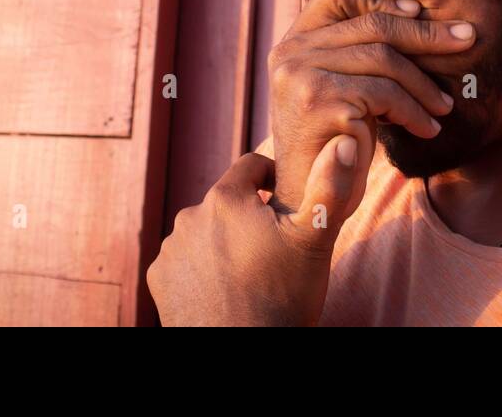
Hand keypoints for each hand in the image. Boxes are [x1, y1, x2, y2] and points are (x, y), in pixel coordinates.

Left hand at [147, 135, 363, 325]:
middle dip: (249, 216)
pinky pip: (185, 260)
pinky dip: (202, 268)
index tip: (287, 208)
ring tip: (249, 273)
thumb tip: (342, 143)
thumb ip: (329, 188)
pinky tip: (224, 288)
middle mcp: (189, 216)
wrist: (243, 357)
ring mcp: (170, 250)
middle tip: (273, 249)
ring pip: (205, 231)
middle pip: (228, 201)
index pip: (252, 165)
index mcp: (226, 198)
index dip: (275, 181)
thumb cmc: (281, 300)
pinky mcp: (158, 279)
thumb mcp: (314, 243)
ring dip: (224, 242)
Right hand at [267, 0, 474, 212]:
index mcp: (292, 43)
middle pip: (372, 26)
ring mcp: (302, 76)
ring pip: (384, 59)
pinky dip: (415, 111)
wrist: (309, 202)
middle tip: (467, 40)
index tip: (419, 14)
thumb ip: (357, 51)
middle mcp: (290, 53)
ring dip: (424, 84)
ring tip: (444, 107)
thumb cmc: (334, 142)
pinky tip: (427, 129)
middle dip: (427, 34)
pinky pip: (385, 93)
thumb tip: (414, 14)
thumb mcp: (342, 86)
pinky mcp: (321, 102)